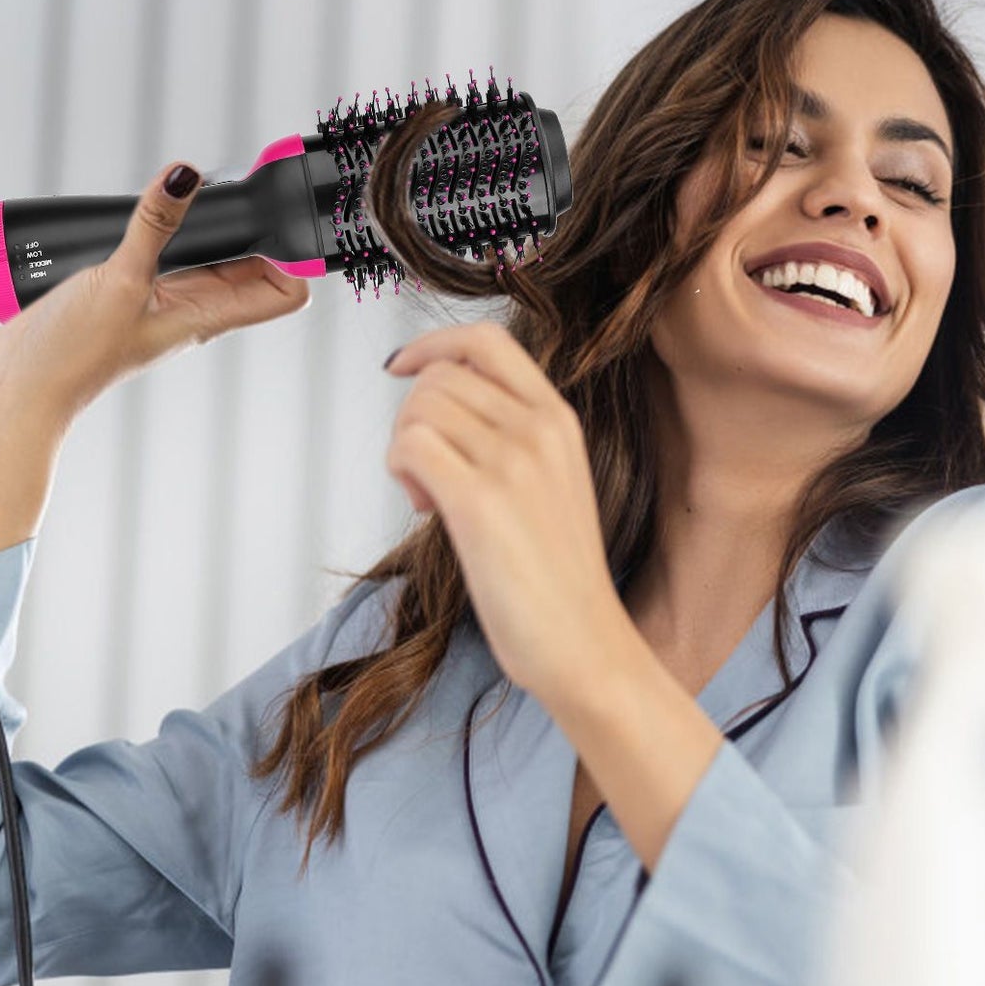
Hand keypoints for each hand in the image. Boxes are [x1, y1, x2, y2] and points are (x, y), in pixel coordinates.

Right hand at [0, 162, 311, 421]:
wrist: (22, 386)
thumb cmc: (75, 355)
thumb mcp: (120, 280)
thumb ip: (154, 227)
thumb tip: (186, 176)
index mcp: (210, 315)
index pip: (284, 294)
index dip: (294, 257)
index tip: (280, 215)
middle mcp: (194, 309)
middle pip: (250, 267)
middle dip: (252, 227)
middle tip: (235, 187)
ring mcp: (163, 301)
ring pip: (207, 258)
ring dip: (209, 225)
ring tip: (197, 192)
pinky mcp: (129, 292)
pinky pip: (164, 256)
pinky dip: (166, 230)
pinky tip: (149, 209)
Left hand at [384, 321, 627, 698]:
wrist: (584, 644)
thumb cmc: (559, 580)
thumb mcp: (553, 485)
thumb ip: (513, 440)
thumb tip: (444, 416)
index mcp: (558, 421)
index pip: (487, 341)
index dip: (433, 345)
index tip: (402, 367)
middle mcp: (538, 430)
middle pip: (440, 377)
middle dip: (412, 417)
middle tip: (424, 473)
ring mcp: (512, 463)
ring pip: (420, 408)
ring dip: (403, 448)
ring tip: (427, 496)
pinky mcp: (481, 502)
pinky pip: (411, 446)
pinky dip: (400, 470)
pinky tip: (426, 508)